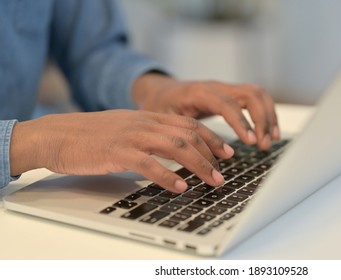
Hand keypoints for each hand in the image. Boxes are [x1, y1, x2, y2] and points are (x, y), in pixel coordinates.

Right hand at [9, 110, 233, 192]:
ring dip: (199, 166)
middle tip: (223, 173)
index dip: (212, 138)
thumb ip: (150, 134)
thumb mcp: (127, 128)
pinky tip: (180, 187)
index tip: (227, 152)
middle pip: (189, 136)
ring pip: (176, 147)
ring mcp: (132, 136)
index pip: (190, 125)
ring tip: (212, 181)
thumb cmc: (92, 135)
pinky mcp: (118, 152)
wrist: (58, 134)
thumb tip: (173, 149)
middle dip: (212, 155)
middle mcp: (145, 123)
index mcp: (148, 117)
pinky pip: (150, 164)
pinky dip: (168, 176)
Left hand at [132, 73, 279, 149]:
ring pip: (257, 94)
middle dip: (261, 119)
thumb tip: (196, 160)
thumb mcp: (163, 120)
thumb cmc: (160, 106)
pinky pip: (255, 98)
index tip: (251, 141)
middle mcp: (216, 86)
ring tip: (270, 141)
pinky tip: (268, 132)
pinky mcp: (231, 94)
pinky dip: (266, 114)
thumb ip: (179, 135)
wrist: (160, 91)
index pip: (227, 103)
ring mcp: (226, 88)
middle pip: (250, 94)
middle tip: (263, 145)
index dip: (241, 122)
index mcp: (198, 92)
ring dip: (268, 116)